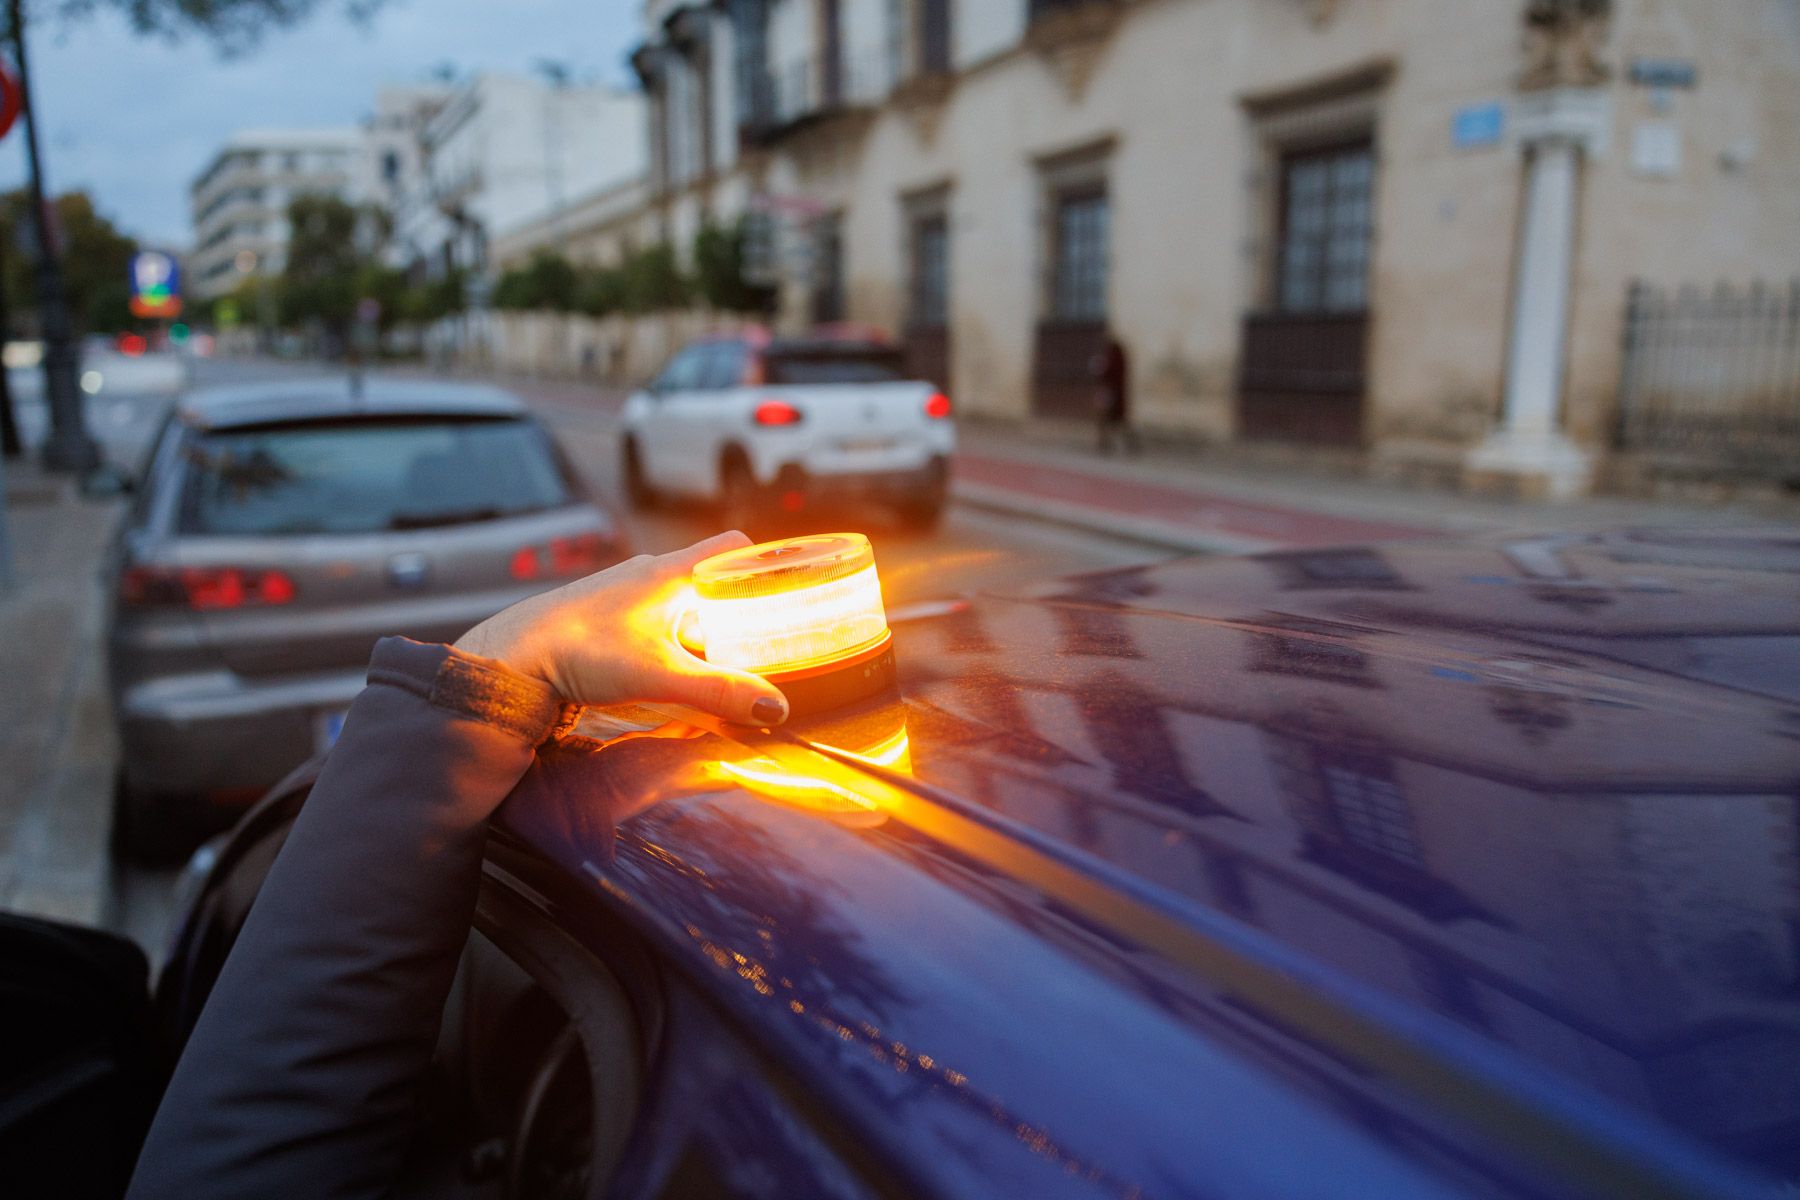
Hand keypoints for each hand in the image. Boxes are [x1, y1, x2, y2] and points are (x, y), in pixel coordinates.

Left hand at [455, 531, 788, 726]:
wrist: (510, 659)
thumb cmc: (577, 649)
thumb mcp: (660, 673)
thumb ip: (720, 692)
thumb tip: (774, 708)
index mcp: (669, 572)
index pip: (734, 547)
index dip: (765, 564)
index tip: (787, 590)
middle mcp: (647, 576)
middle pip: (711, 581)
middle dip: (738, 609)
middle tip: (761, 641)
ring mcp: (622, 597)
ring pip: (680, 606)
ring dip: (703, 631)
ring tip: (719, 666)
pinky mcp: (602, 621)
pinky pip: (653, 624)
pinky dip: (672, 644)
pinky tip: (670, 674)